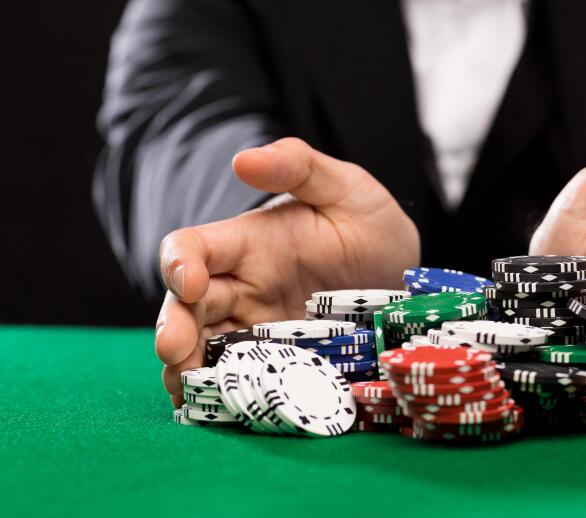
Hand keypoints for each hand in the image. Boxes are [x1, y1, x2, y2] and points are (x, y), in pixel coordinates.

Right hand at [156, 138, 419, 406]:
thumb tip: (243, 159)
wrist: (402, 277)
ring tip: (189, 392)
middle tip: (175, 352)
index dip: (179, 264)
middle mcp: (242, 288)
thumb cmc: (369, 224)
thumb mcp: (347, 188)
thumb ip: (299, 167)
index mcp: (248, 244)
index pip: (192, 249)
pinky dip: (224, 394)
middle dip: (174, 328)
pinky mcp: (281, 363)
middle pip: (186, 307)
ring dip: (190, 370)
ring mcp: (259, 329)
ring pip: (206, 349)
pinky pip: (243, 379)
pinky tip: (216, 410)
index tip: (190, 282)